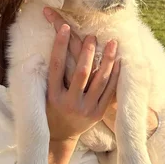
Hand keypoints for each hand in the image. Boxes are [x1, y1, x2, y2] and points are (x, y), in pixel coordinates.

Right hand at [45, 20, 120, 144]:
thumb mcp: (46, 94)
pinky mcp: (98, 113)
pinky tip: (119, 61)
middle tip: (92, 35)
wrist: (61, 136)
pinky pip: (109, 91)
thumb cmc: (51, 109)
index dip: (59, 45)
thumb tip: (54, 42)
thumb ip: (51, 73)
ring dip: (107, 60)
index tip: (64, 27)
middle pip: (81, 73)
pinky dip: (115, 75)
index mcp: (53, 96)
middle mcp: (69, 103)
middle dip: (87, 52)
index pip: (56, 66)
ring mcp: (86, 109)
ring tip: (112, 43)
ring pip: (99, 81)